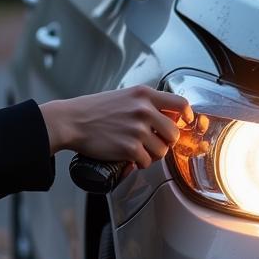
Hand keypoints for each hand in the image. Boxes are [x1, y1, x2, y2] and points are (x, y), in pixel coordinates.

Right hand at [39, 87, 193, 168]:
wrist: (71, 121)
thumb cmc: (94, 110)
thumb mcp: (124, 96)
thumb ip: (145, 103)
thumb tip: (167, 116)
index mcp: (144, 94)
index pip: (181, 104)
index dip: (186, 117)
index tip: (184, 123)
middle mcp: (144, 110)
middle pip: (174, 133)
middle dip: (166, 142)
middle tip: (154, 143)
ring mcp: (138, 130)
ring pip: (162, 151)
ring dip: (152, 155)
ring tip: (139, 151)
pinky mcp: (130, 148)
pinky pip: (147, 162)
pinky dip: (140, 164)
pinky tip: (130, 158)